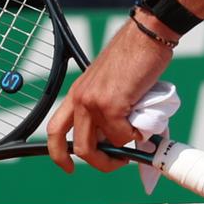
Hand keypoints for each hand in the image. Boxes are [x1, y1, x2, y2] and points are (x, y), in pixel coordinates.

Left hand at [46, 19, 172, 172]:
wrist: (147, 36)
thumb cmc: (136, 57)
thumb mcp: (111, 85)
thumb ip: (108, 111)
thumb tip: (117, 142)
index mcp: (78, 92)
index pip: (55, 129)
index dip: (58, 154)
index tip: (69, 168)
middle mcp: (81, 97)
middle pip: (79, 148)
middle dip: (101, 162)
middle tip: (119, 160)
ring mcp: (94, 102)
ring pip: (103, 146)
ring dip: (122, 148)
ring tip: (138, 133)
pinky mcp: (111, 105)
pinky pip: (123, 137)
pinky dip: (136, 135)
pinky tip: (144, 118)